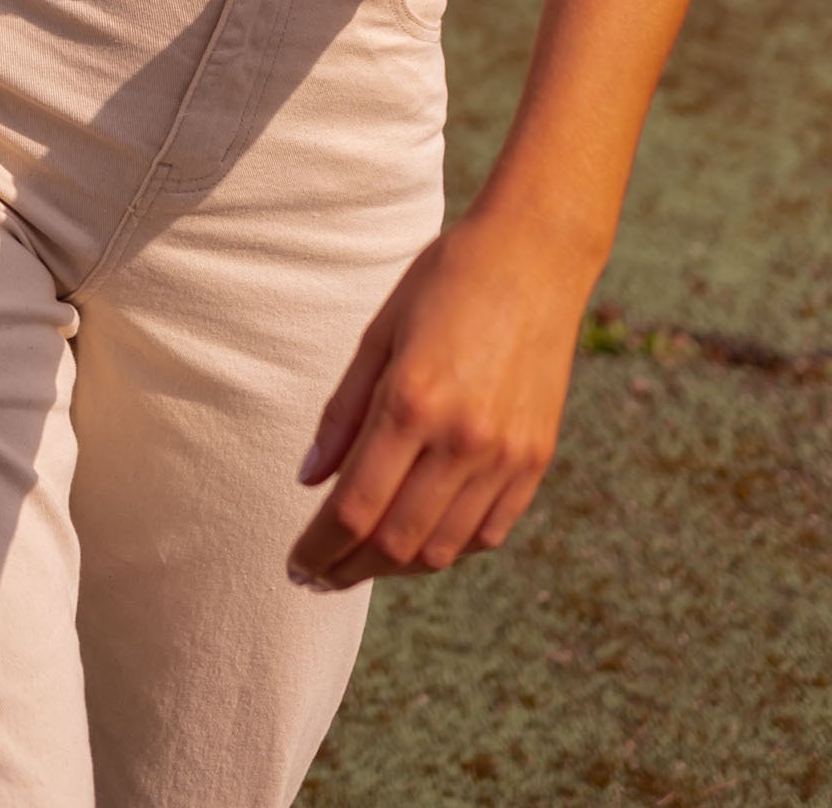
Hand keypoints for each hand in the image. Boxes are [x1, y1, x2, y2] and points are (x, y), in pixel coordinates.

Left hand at [287, 210, 595, 590]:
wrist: (536, 255)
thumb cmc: (446, 280)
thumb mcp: (380, 332)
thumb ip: (343, 412)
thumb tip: (309, 481)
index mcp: (412, 402)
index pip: (354, 508)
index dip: (319, 548)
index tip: (295, 563)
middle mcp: (462, 439)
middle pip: (396, 542)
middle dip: (348, 569)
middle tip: (316, 576)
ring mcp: (506, 455)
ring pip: (443, 549)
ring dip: (394, 567)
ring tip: (361, 562)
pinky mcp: (536, 459)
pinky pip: (488, 532)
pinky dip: (448, 549)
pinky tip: (418, 541)